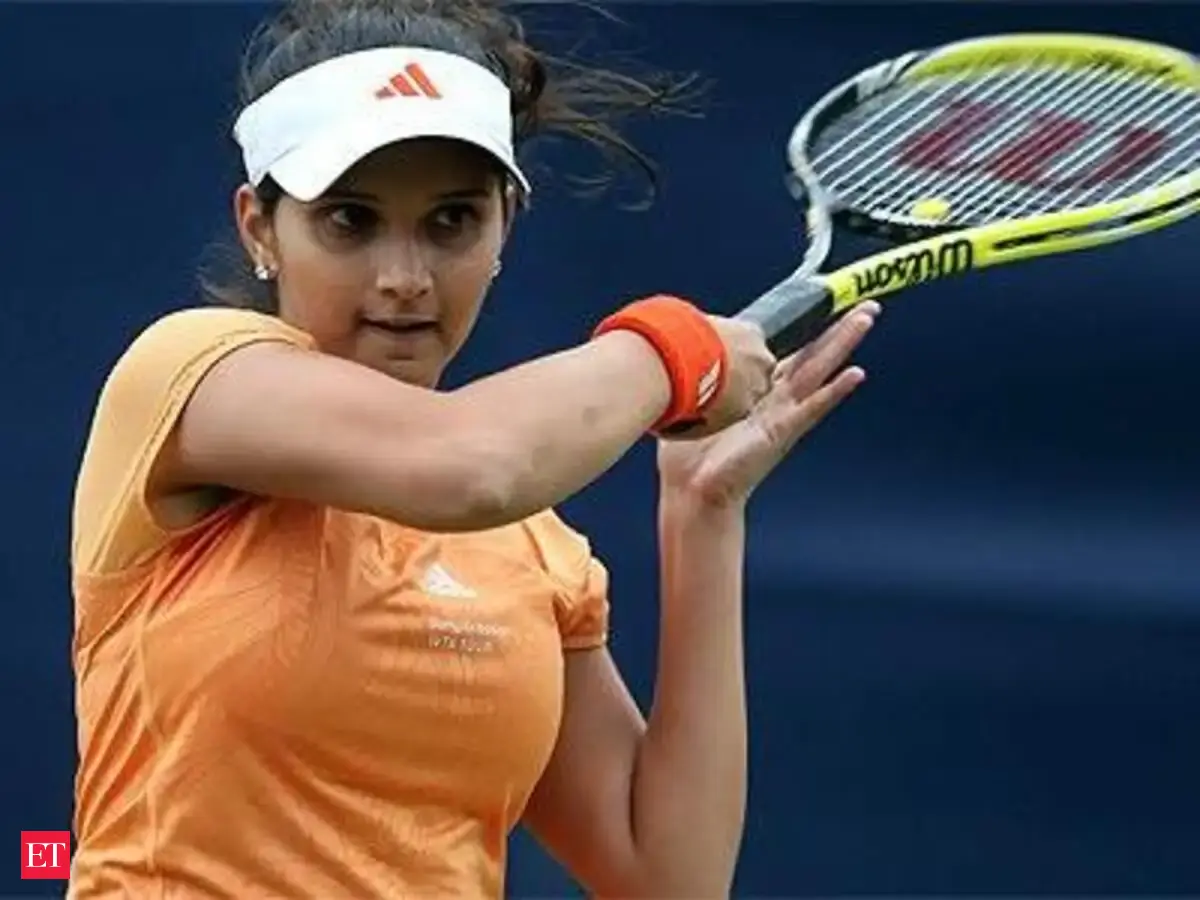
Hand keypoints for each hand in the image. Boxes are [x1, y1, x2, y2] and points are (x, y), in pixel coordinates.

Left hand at [657, 302, 879, 507]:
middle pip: (812, 357)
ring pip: (818, 372)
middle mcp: (775, 401)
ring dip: (842, 345)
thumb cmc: (689, 456)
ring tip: (865, 320)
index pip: (786, 353)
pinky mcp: (781, 432)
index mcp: (755, 393)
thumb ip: (695, 380)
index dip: (804, 331)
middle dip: (837, 330)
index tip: (820, 306)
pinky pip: (812, 408)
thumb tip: (679, 353)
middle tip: (864, 305)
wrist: (692, 493)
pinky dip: (834, 392)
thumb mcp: (692, 406)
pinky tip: (855, 375)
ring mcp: (782, 415)